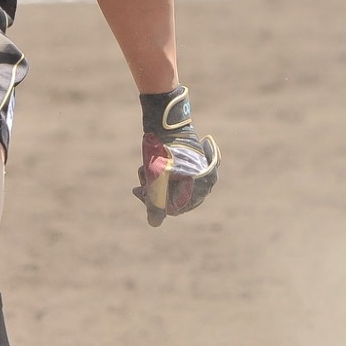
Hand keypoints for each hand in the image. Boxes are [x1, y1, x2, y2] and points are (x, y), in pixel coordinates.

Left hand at [134, 86, 217, 226]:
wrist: (164, 121)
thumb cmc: (162, 153)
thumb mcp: (156, 182)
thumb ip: (155, 206)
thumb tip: (154, 224)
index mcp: (205, 184)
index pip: (177, 207)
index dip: (156, 203)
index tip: (140, 193)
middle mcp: (207, 177)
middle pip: (176, 196)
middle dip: (154, 191)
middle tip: (138, 184)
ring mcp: (200, 166)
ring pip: (173, 184)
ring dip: (154, 181)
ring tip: (141, 169)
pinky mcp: (192, 158)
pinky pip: (174, 173)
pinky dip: (160, 173)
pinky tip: (146, 167)